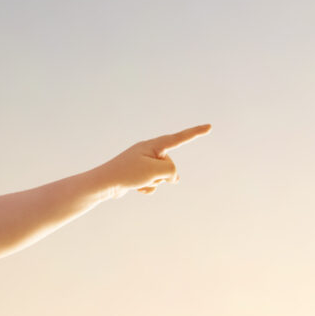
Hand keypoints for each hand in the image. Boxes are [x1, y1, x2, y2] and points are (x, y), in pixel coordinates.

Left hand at [95, 124, 210, 197]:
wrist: (104, 184)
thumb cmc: (128, 173)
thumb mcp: (155, 171)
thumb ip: (171, 171)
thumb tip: (174, 178)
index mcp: (153, 145)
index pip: (180, 138)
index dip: (196, 133)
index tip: (210, 127)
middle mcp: (150, 151)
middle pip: (170, 165)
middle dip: (163, 175)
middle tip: (144, 176)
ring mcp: (145, 163)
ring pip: (162, 177)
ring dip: (153, 183)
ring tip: (137, 181)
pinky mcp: (140, 174)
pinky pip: (153, 184)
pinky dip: (146, 188)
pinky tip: (135, 188)